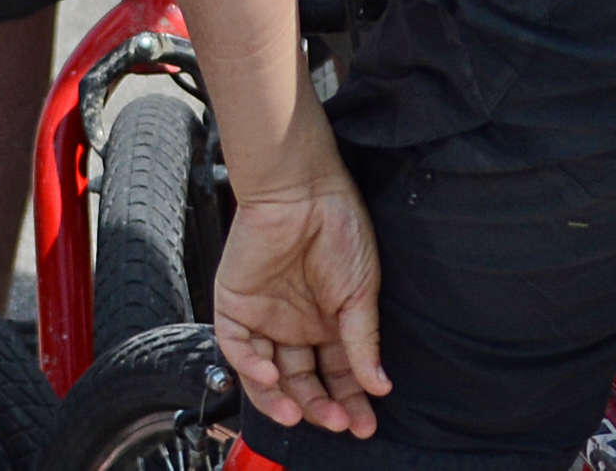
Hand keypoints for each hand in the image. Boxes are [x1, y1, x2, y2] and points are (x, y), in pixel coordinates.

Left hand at [208, 170, 390, 437]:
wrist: (302, 190)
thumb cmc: (339, 228)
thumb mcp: (362, 291)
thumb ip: (364, 340)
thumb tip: (380, 384)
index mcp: (329, 323)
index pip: (338, 375)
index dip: (350, 401)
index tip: (363, 424)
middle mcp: (296, 325)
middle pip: (303, 382)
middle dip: (319, 406)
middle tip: (337, 422)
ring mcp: (264, 317)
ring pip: (267, 375)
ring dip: (282, 399)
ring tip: (299, 413)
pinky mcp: (235, 305)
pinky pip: (237, 348)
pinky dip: (252, 368)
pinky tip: (272, 376)